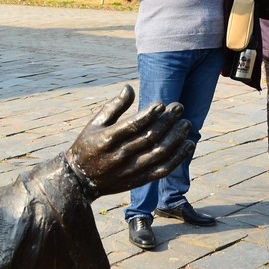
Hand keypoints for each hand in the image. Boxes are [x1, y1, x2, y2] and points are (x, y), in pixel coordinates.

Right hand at [64, 85, 193, 196]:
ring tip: (186, 124)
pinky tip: (188, 145)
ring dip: (176, 138)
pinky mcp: (138, 180)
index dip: (150, 114)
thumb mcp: (94, 124)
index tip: (162, 104)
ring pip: (159, 153)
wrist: (80, 180)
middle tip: (179, 107)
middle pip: (150, 137)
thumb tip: (129, 88)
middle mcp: (120, 155)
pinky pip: (163, 170)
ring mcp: (130, 169)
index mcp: (107, 139)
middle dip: (167, 121)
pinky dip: (178, 158)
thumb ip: (113, 107)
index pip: (133, 125)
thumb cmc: (87, 146)